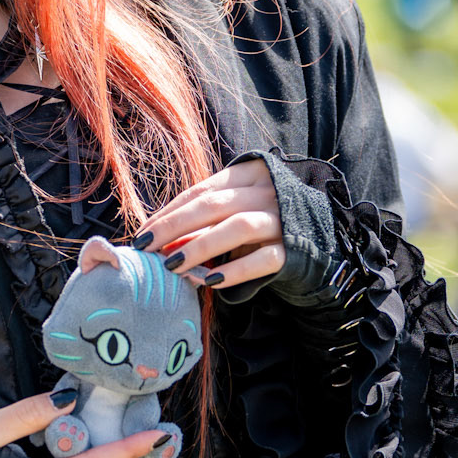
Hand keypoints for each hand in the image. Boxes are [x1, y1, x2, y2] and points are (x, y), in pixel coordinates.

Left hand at [134, 159, 285, 291]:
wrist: (314, 242)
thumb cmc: (261, 227)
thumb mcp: (231, 217)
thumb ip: (200, 225)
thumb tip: (158, 242)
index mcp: (249, 175)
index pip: (201, 191)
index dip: (169, 213)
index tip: (143, 234)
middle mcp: (267, 193)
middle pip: (214, 205)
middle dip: (174, 226)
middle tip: (147, 248)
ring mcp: (282, 220)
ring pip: (238, 227)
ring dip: (201, 247)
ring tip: (173, 266)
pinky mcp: (293, 249)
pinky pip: (262, 259)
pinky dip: (234, 271)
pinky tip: (211, 281)